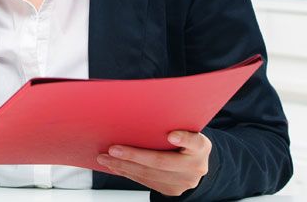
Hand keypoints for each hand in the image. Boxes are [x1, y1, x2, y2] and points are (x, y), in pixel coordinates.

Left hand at [96, 130, 210, 196]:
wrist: (195, 164)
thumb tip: (135, 117)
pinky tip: (114, 166)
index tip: (171, 136)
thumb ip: (170, 125)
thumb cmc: (184, 141)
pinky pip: (146, 181)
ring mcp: (185, 181)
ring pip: (150, 174)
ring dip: (123, 166)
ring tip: (105, 158)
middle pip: (162, 161)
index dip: (184, 139)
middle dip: (134, 156)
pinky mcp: (172, 190)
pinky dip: (128, 172)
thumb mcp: (186, 130)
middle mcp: (196, 166)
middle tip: (113, 150)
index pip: (195, 142)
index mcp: (201, 146)